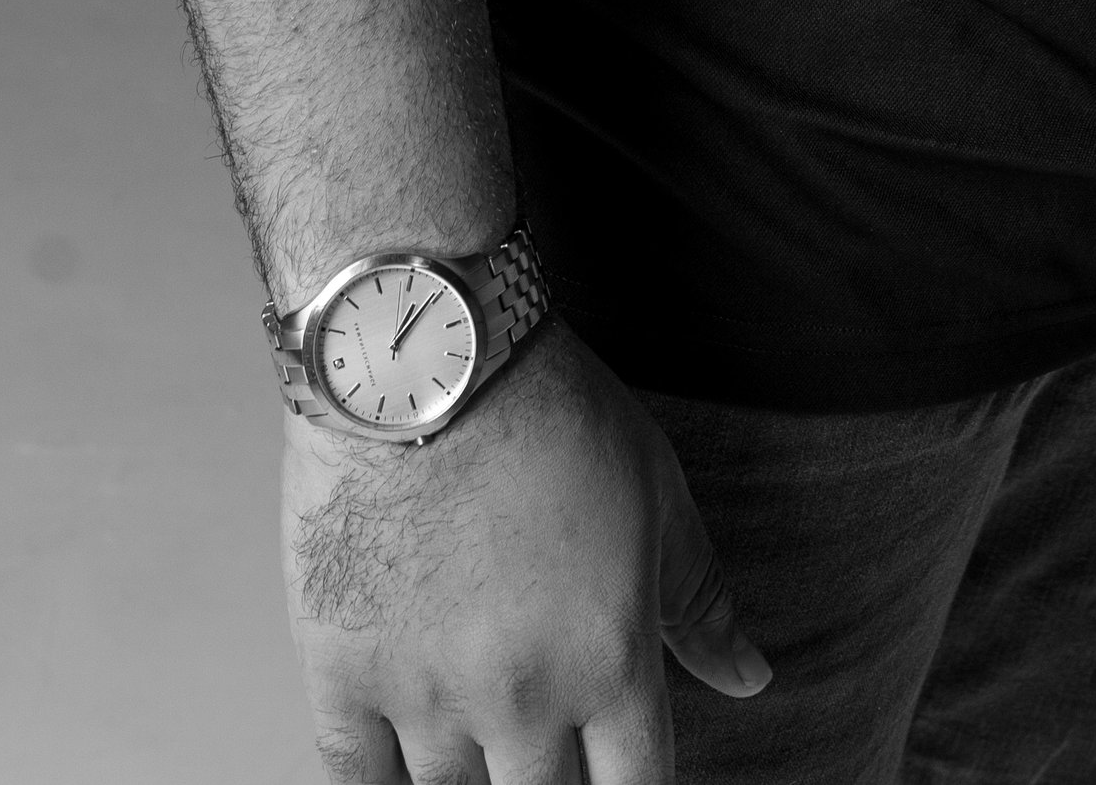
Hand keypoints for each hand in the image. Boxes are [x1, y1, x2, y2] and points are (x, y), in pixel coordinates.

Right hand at [284, 317, 769, 782]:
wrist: (425, 354)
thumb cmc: (548, 408)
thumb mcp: (657, 494)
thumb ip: (701, 603)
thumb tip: (751, 679)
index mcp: (610, 661)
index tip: (618, 775)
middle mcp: (522, 698)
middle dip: (551, 782)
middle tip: (544, 741)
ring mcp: (426, 694)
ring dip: (472, 775)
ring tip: (482, 722)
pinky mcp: (343, 672)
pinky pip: (357, 783)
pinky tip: (405, 768)